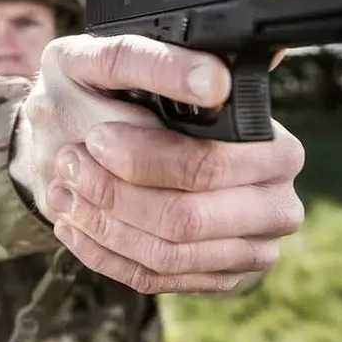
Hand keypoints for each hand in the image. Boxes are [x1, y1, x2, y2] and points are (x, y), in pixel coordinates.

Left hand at [11, 34, 305, 293]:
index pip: (210, 167)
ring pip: (167, 254)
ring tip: (66, 193)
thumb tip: (213, 83)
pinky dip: (104, 253)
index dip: (145, 159)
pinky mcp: (218, 277)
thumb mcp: (119, 61)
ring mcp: (250, 249)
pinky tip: (74, 225)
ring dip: (104, 225)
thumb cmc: (120, 93)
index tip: (97, 139)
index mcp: (276, 147)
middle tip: (71, 168)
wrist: (111, 141)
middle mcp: (276, 202)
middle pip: (188, 219)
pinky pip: (156, 279)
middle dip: (117, 196)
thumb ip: (161, 65)